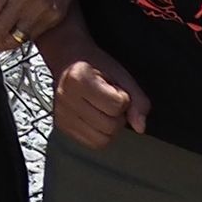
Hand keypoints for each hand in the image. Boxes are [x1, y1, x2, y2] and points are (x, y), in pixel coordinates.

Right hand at [42, 31, 148, 148]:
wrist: (67, 58)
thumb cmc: (95, 64)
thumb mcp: (120, 74)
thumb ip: (137, 99)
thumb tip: (140, 127)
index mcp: (78, 79)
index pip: (116, 106)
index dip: (123, 98)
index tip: (114, 88)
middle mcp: (65, 98)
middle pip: (109, 126)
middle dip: (117, 116)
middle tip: (109, 100)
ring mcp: (61, 114)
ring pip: (101, 140)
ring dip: (109, 128)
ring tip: (103, 110)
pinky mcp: (61, 125)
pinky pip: (91, 143)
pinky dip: (100, 135)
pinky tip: (96, 118)